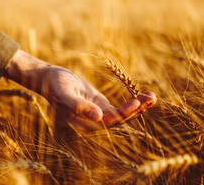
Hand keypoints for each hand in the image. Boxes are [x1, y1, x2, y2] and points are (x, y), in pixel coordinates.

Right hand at [5, 50, 156, 130]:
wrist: (50, 79)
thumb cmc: (55, 85)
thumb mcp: (65, 93)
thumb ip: (79, 106)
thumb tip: (98, 117)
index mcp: (83, 124)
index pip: (107, 122)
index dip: (123, 113)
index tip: (136, 103)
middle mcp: (93, 123)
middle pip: (119, 119)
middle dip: (137, 110)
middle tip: (152, 97)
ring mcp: (99, 116)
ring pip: (123, 114)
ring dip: (139, 106)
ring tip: (153, 96)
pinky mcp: (102, 107)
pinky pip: (121, 108)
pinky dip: (134, 102)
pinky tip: (146, 95)